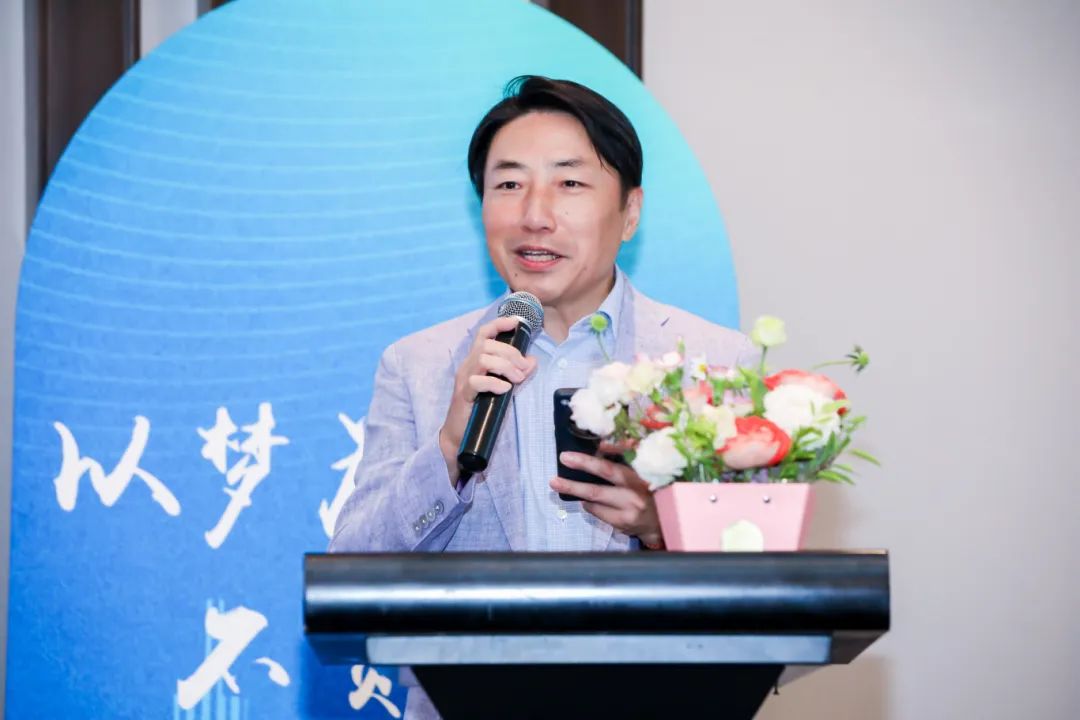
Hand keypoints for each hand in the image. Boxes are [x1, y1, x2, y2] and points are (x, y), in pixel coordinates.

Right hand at [439, 316, 537, 481]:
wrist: (460, 435)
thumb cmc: (482, 409)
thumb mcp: (504, 387)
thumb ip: (517, 374)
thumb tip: (533, 361)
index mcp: (476, 360)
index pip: (484, 333)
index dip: (499, 324)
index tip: (517, 323)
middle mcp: (468, 366)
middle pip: (488, 345)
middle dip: (511, 354)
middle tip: (523, 370)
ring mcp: (464, 380)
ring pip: (483, 359)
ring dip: (505, 367)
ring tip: (516, 380)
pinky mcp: (463, 396)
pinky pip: (477, 382)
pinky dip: (495, 383)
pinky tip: (505, 390)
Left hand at [549, 446, 664, 549]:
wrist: (661, 520)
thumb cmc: (647, 489)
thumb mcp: (639, 472)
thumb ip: (622, 461)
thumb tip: (597, 448)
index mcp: (636, 477)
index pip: (609, 468)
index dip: (588, 462)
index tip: (568, 456)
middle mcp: (632, 495)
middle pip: (597, 490)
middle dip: (572, 485)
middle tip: (554, 480)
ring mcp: (627, 512)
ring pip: (593, 503)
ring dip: (578, 494)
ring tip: (562, 485)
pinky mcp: (621, 524)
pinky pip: (597, 512)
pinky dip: (590, 505)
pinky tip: (590, 500)